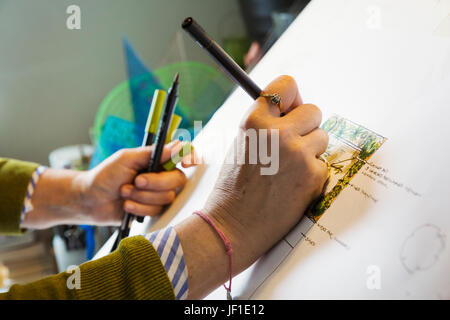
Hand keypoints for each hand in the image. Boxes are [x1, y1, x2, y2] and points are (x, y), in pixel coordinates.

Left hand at [22, 141, 194, 228]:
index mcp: (158, 160)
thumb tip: (177, 145)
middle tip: (136, 181)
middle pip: (178, 180)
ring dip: (142, 196)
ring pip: (166, 198)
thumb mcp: (126, 158)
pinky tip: (126, 206)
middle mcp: (162, 176)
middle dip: (155, 183)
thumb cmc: (105, 175)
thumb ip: (152, 153)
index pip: (184, 156)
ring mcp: (158, 195)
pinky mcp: (152, 211)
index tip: (186, 162)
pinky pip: (156, 211)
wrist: (90, 199)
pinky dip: (139, 208)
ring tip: (124, 192)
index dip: (191, 158)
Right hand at [175, 75, 328, 297]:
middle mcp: (278, 133)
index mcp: (255, 121)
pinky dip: (312, 173)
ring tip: (288, 169)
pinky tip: (293, 185)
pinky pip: (323, 162)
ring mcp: (299, 154)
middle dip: (305, 125)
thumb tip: (296, 108)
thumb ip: (266, 123)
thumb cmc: (234, 186)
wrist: (234, 226)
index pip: (287, 84)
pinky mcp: (314, 175)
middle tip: (290, 145)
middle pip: (313, 110)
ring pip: (322, 137)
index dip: (290, 97)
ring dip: (310, 149)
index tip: (289, 108)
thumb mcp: (242, 143)